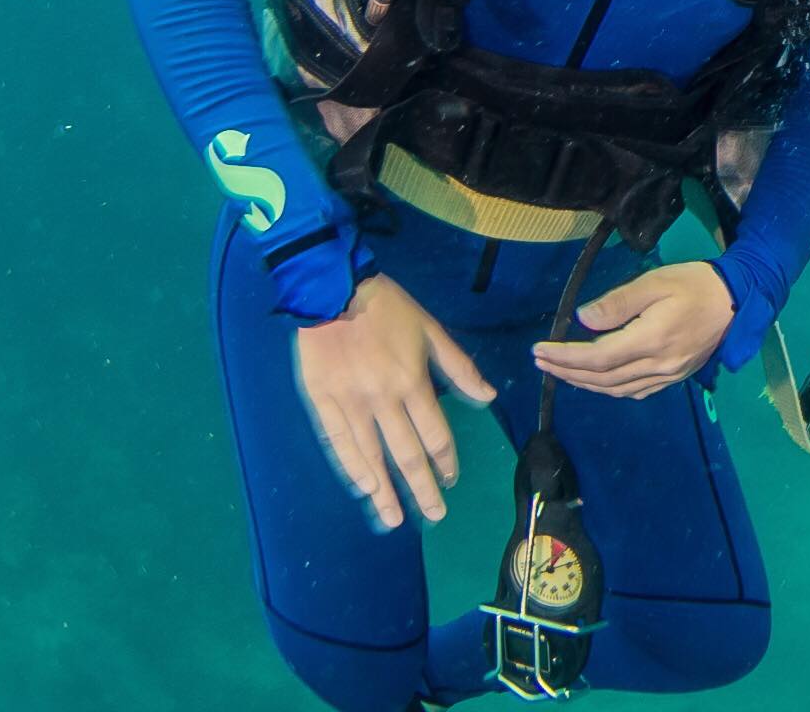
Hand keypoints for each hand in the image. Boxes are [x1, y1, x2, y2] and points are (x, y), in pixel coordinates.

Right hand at [294, 274, 496, 529]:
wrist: (332, 291)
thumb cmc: (387, 309)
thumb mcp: (431, 330)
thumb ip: (458, 367)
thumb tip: (487, 397)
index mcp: (412, 381)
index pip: (434, 433)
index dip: (445, 460)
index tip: (451, 479)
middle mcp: (383, 400)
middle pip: (406, 453)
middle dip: (422, 488)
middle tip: (434, 514)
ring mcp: (349, 404)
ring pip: (371, 456)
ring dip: (385, 491)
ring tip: (395, 518)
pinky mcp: (321, 402)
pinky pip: (338, 443)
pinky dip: (352, 469)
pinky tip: (363, 488)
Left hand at [533, 261, 735, 399]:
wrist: (739, 299)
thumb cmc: (696, 283)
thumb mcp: (656, 282)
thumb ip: (618, 302)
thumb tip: (583, 320)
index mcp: (651, 339)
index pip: (597, 357)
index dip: (565, 357)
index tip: (539, 350)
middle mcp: (658, 365)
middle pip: (602, 378)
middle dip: (567, 372)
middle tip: (541, 363)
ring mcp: (668, 375)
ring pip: (616, 389)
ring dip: (584, 383)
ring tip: (561, 371)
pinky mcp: (675, 377)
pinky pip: (635, 391)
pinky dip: (609, 389)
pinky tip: (597, 380)